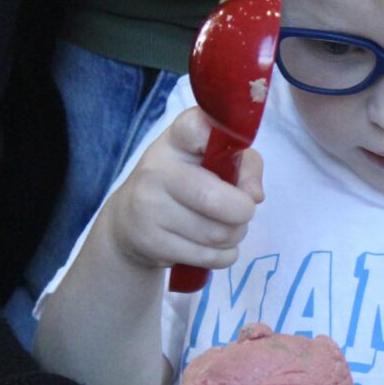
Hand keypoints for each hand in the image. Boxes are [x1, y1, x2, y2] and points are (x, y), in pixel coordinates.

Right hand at [100, 107, 263, 270]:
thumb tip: (254, 195)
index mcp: (176, 140)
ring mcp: (148, 207)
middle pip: (216, 199)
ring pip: (217, 234)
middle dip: (242, 212)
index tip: (226, 149)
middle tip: (241, 212)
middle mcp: (156, 169)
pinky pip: (210, 257)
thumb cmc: (185, 182)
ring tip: (225, 228)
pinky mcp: (150, 242)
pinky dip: (224, 255)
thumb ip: (245, 166)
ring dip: (234, 235)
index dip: (219, 136)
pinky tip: (212, 245)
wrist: (128, 222)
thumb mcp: (214, 161)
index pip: (195, 127)